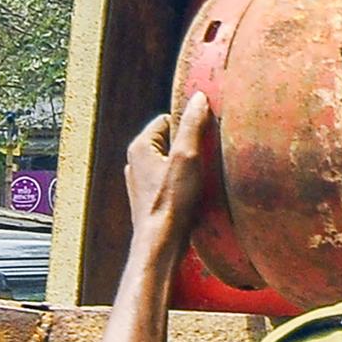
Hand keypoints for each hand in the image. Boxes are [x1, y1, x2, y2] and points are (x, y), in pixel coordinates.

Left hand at [125, 90, 218, 250]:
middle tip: (205, 161)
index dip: (189, 127)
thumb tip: (198, 97)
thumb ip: (192, 125)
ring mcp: (142, 183)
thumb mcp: (188, 157)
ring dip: (189, 168)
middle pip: (171, 141)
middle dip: (190, 148)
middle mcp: (136, 162)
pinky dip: (183, 185)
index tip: (204, 140)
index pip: (169, 119)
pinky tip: (194, 196)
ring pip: (171, 163)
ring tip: (200, 180)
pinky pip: (170, 181)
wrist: (161, 244)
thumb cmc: (172, 201)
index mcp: (140, 147)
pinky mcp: (151, 199)